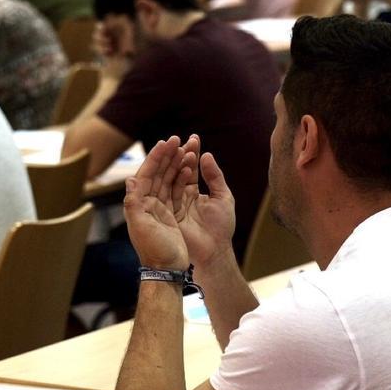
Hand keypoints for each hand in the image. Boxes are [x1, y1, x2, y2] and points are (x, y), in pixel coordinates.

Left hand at [124, 136, 190, 270]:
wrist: (167, 270)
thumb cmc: (154, 251)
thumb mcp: (141, 228)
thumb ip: (134, 204)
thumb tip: (129, 180)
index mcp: (139, 204)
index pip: (146, 174)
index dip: (155, 157)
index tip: (165, 142)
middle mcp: (147, 204)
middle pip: (157, 173)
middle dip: (166, 155)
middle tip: (177, 138)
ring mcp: (159, 208)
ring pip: (168, 179)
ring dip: (175, 163)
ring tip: (185, 148)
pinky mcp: (171, 214)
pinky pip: (177, 190)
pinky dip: (183, 177)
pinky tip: (190, 167)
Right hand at [174, 134, 236, 267]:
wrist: (214, 251)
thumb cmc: (221, 228)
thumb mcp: (223, 197)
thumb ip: (215, 176)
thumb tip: (206, 155)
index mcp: (192, 193)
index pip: (190, 168)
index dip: (192, 153)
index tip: (193, 138)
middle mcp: (180, 196)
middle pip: (177, 170)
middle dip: (179, 154)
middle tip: (180, 138)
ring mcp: (172, 204)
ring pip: (170, 178)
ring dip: (174, 162)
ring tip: (179, 147)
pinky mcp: (167, 212)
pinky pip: (167, 192)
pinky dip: (171, 178)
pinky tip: (177, 165)